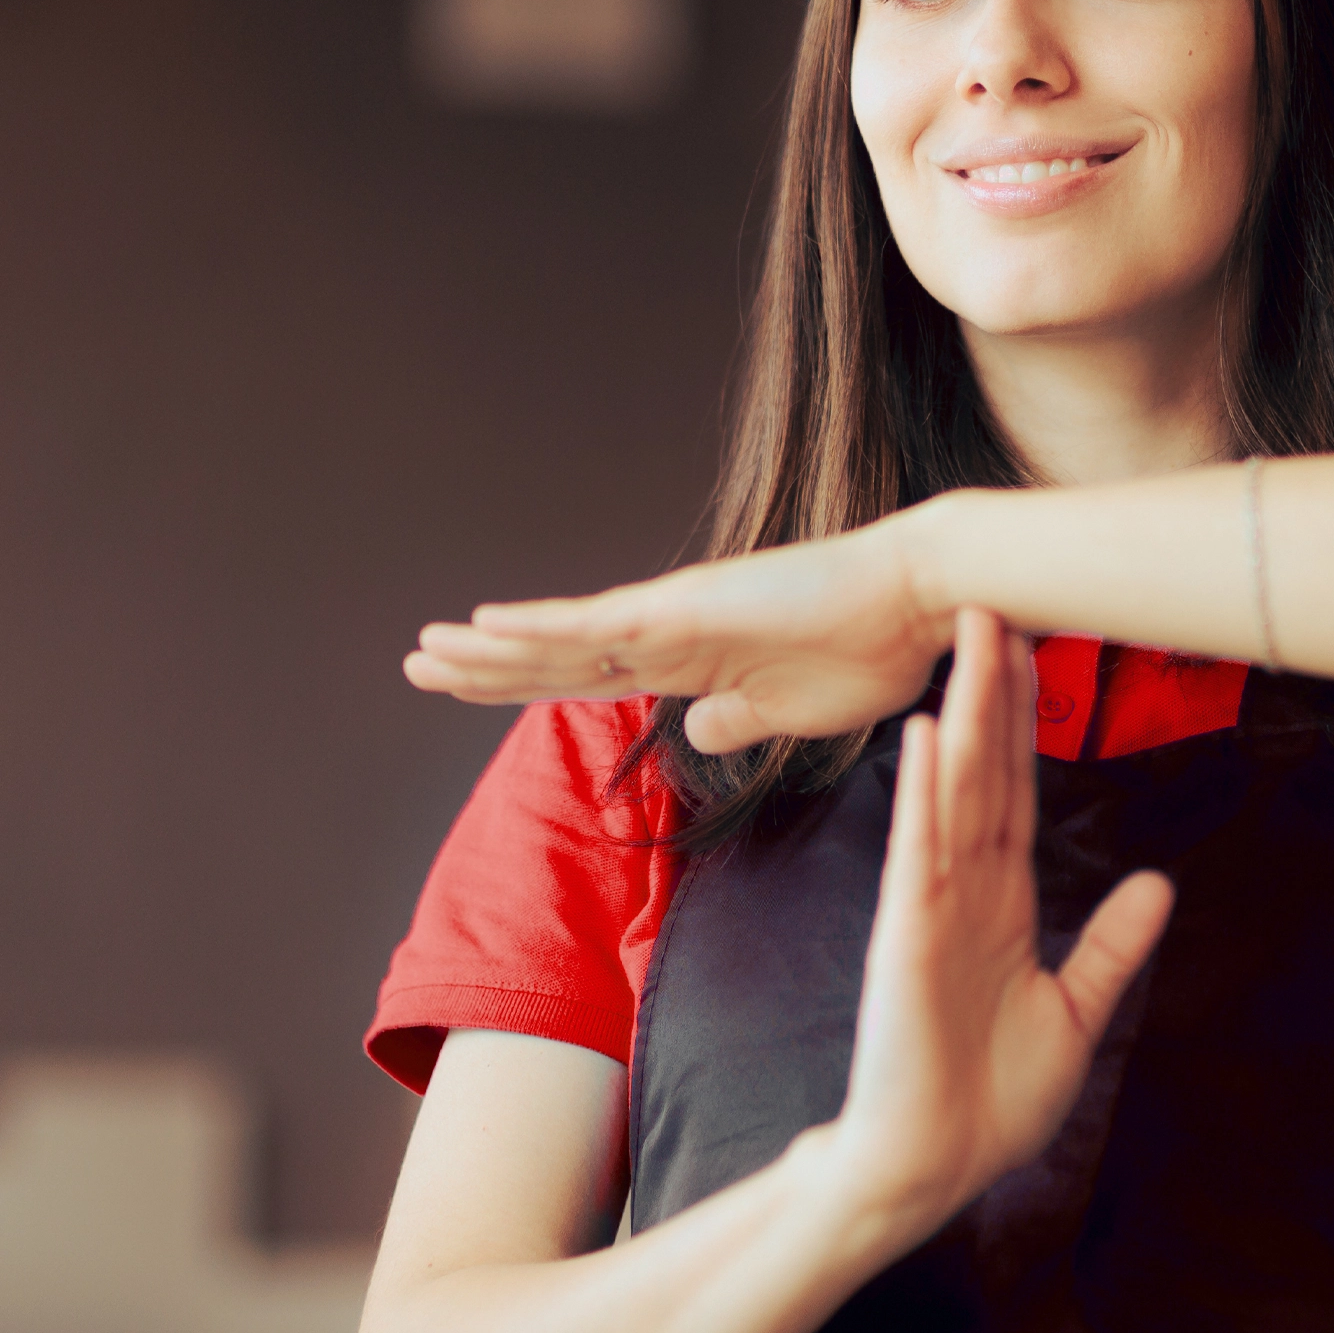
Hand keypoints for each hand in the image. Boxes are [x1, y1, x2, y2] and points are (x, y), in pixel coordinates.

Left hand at [400, 517, 947, 753]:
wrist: (918, 601)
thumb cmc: (870, 651)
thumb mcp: (789, 715)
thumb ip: (735, 722)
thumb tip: (690, 731)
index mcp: (688, 663)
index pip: (585, 680)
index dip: (523, 686)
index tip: (468, 688)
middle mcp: (665, 634)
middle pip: (554, 659)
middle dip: (482, 668)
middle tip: (415, 663)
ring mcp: (670, 618)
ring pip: (559, 640)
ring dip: (487, 648)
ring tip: (424, 649)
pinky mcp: (686, 610)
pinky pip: (597, 624)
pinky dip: (539, 626)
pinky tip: (485, 626)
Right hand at [819, 609, 1171, 1230]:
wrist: (935, 1163)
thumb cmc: (991, 1096)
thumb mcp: (1075, 1011)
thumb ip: (1112, 946)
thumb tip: (1159, 881)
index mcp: (1003, 903)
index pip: (1015, 792)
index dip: (1023, 722)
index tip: (1031, 651)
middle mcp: (964, 890)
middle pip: (984, 772)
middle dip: (993, 691)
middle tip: (995, 606)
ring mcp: (931, 908)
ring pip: (953, 794)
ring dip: (962, 717)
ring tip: (970, 642)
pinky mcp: (907, 938)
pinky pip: (918, 856)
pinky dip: (923, 798)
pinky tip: (927, 740)